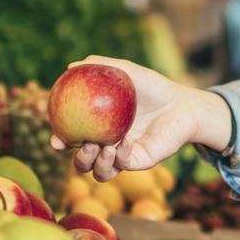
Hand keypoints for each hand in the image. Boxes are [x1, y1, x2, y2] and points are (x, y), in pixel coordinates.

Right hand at [50, 56, 231, 181]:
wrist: (182, 104)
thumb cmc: (154, 87)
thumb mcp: (126, 72)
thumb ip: (100, 66)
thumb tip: (70, 66)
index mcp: (100, 127)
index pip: (73, 138)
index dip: (61, 142)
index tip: (56, 140)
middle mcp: (108, 144)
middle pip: (82, 162)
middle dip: (78, 159)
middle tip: (84, 144)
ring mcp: (123, 156)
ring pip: (99, 172)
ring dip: (95, 163)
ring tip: (103, 146)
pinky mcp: (139, 162)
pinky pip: (123, 166)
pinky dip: (120, 156)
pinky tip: (125, 142)